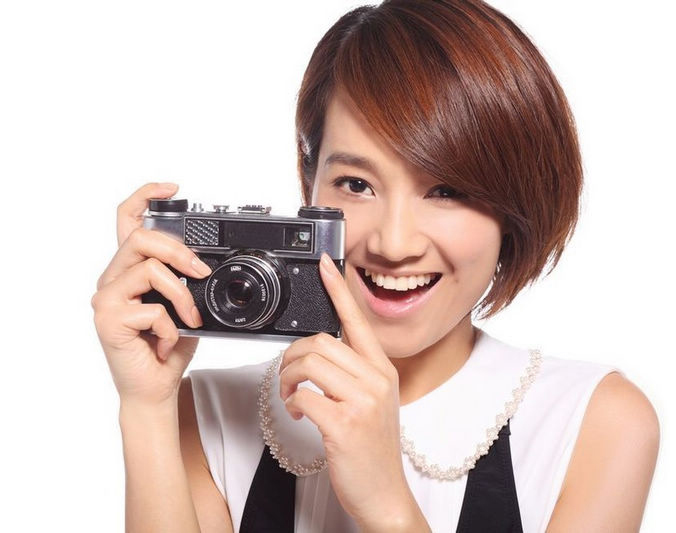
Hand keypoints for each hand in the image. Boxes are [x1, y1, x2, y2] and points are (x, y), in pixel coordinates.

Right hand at [91, 182, 211, 407]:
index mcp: (129, 270)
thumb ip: (184, 279)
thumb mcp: (184, 305)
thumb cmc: (168, 346)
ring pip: (149, 269)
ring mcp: (106, 298)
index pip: (127, 221)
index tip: (173, 189)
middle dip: (179, 251)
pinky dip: (172, 327)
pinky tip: (167, 342)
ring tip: (190, 320)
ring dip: (182, 295)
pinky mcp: (107, 319)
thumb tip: (203, 263)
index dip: (145, 196)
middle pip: (140, 238)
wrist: (155, 388)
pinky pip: (151, 308)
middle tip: (201, 273)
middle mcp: (112, 279)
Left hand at [279, 254, 427, 530]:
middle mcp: (377, 380)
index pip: (358, 320)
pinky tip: (298, 413)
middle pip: (321, 342)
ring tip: (290, 395)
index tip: (324, 265)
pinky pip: (304, 397)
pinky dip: (292, 403)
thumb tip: (318, 352)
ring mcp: (363, 402)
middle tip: (287, 376)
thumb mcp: (373, 402)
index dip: (339, 289)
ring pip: (309, 365)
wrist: (384, 494)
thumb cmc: (372, 448)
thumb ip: (353, 373)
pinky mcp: (345, 424)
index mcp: (382, 370)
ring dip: (288, 378)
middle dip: (292, 356)